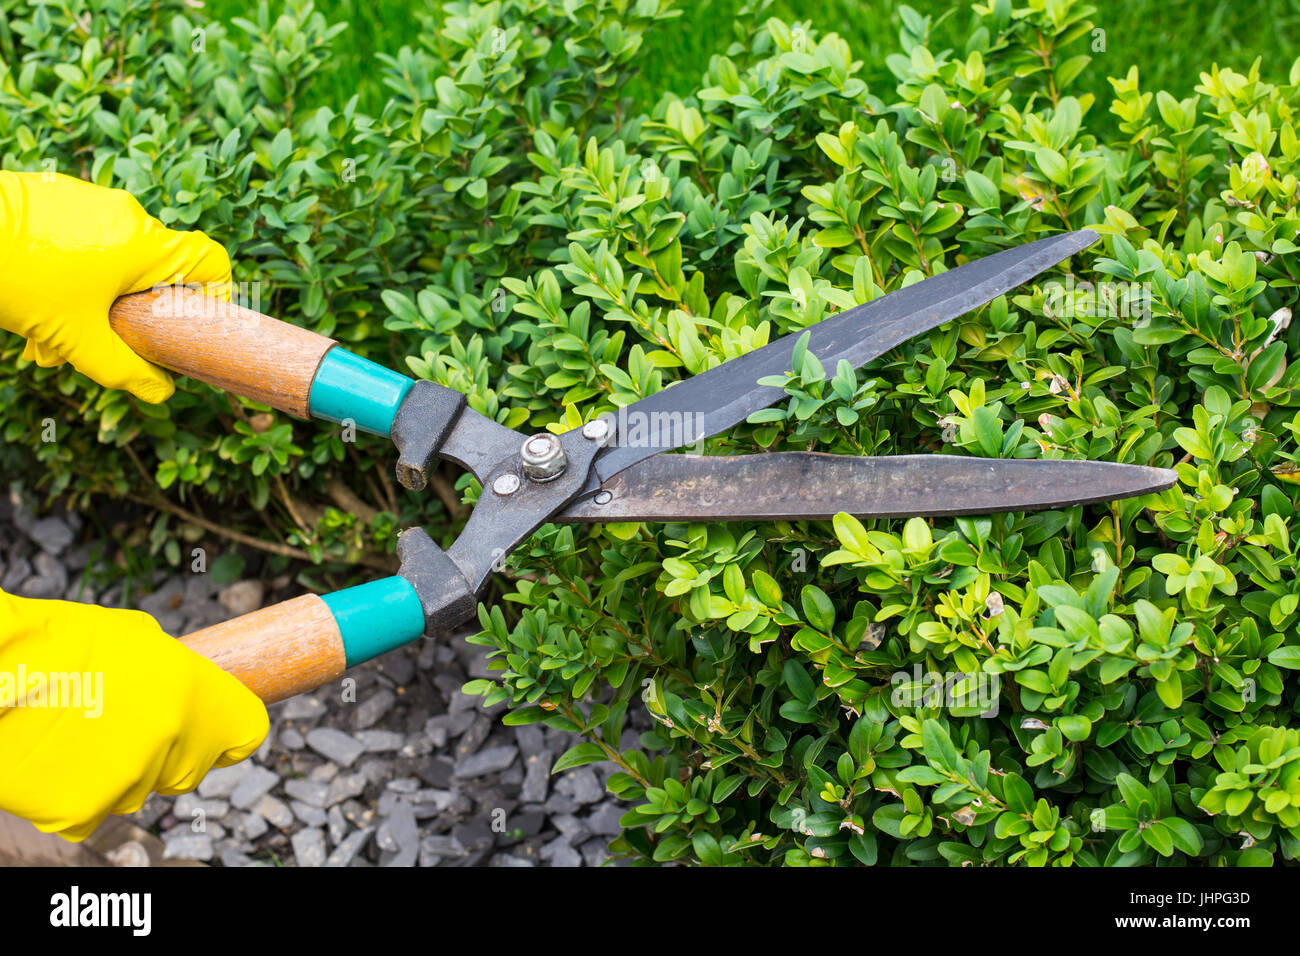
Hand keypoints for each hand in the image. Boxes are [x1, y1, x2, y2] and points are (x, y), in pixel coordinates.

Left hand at [0, 171, 230, 402]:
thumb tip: (162, 392)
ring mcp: (91, 200)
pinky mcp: (58, 194)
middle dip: (128, 312)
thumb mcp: (76, 338)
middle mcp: (127, 215)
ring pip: (112, 257)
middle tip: (94, 343)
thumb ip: (125, 369)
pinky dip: (69, 271)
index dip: (216, 293)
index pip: (212, 261)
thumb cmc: (20, 279)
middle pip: (152, 269)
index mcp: (146, 246)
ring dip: (91, 298)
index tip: (193, 321)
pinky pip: (82, 237)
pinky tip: (33, 297)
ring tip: (47, 335)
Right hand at [0, 590, 267, 841]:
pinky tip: (57, 760)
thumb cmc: (63, 643)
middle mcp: (176, 742)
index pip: (246, 733)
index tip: (216, 729)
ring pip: (141, 788)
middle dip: (170, 751)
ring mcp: (133, 781)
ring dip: (121, 770)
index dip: (230, 733)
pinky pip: (94, 811)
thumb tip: (184, 685)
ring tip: (82, 734)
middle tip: (129, 726)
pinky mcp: (85, 812)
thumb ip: (172, 671)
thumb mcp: (136, 638)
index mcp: (199, 696)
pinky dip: (78, 794)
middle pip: (192, 766)